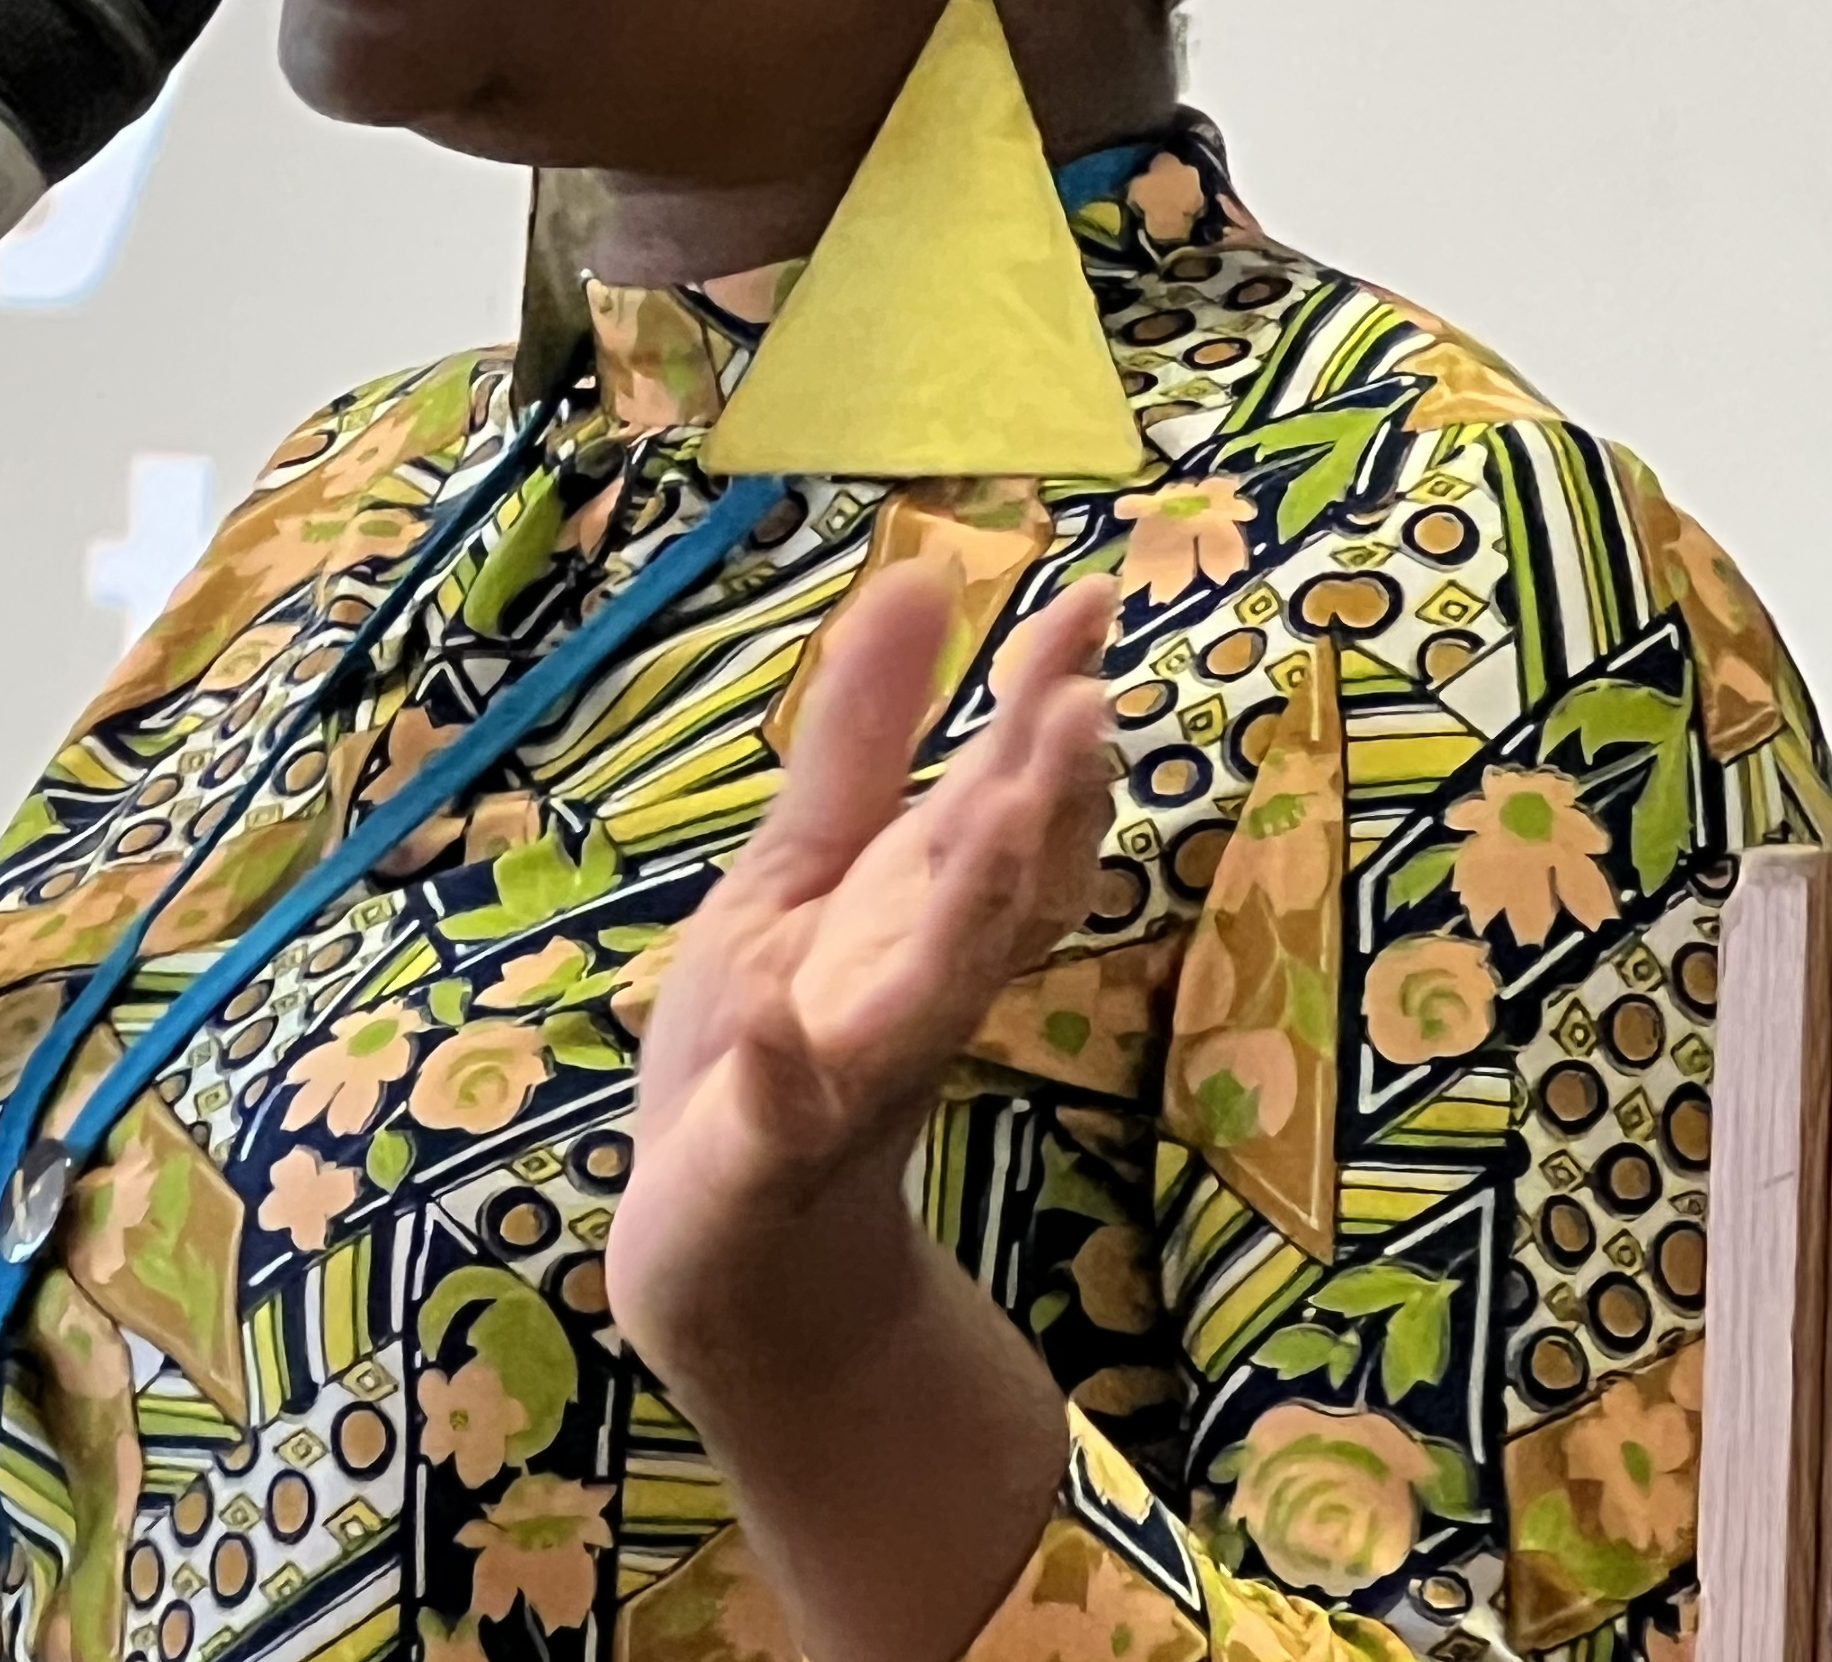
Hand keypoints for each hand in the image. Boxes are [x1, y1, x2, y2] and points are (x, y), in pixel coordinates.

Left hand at [606, 559, 1112, 1398]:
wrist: (738, 1257)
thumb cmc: (777, 1034)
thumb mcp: (806, 863)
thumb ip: (863, 732)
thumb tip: (926, 572)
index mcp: (919, 909)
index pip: (1004, 797)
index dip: (1044, 704)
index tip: (1093, 598)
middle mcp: (914, 987)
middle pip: (1000, 889)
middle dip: (1047, 804)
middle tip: (1090, 703)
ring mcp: (849, 1078)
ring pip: (932, 994)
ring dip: (972, 913)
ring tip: (1002, 816)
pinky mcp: (769, 1160)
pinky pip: (783, 1118)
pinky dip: (782, 1073)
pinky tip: (770, 1026)